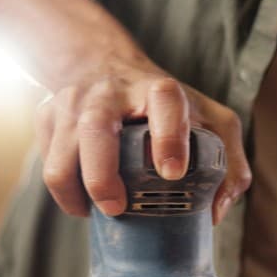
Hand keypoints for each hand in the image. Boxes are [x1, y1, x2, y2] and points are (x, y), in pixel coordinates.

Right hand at [35, 61, 250, 222]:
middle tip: (117, 207)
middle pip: (95, 128)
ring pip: (62, 152)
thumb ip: (229, 163)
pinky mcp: (47, 115)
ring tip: (95, 212)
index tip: (173, 172)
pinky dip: (63, 191)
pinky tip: (83, 201)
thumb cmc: (164, 106)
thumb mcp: (209, 121)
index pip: (166, 102)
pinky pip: (47, 162)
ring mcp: (73, 102)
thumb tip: (215, 211)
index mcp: (158, 90)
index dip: (169, 137)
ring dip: (75, 190)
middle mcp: (110, 91)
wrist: (102, 64)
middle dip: (102, 175)